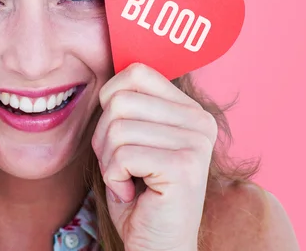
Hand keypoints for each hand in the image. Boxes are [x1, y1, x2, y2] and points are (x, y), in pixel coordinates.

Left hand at [91, 63, 216, 250]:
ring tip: (129, 179)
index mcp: (189, 109)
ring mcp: (197, 143)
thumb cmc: (138, 189)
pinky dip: (114, 177)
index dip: (111, 100)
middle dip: (105, 137)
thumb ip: (130, 103)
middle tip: (122, 164)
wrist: (155, 243)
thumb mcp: (132, 135)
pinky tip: (133, 192)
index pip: (136, 72)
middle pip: (120, 100)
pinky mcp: (185, 167)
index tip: (119, 132)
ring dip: (109, 160)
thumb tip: (113, 71)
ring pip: (117, 127)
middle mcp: (200, 121)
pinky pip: (122, 155)